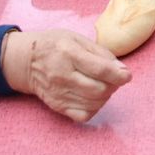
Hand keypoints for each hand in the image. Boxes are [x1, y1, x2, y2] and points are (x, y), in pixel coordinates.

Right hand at [1, 29, 130, 123]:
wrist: (27, 61)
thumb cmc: (55, 46)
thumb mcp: (77, 39)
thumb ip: (101, 54)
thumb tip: (122, 71)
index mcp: (69, 53)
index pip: (100, 70)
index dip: (119, 75)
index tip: (127, 76)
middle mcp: (62, 75)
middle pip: (99, 89)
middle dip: (113, 86)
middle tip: (113, 78)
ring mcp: (59, 93)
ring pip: (94, 104)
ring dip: (106, 96)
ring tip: (103, 85)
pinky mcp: (58, 106)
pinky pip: (84, 115)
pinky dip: (94, 108)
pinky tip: (92, 97)